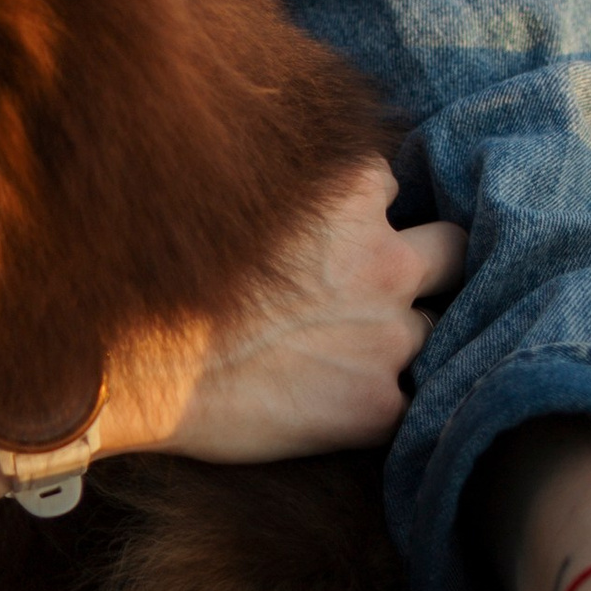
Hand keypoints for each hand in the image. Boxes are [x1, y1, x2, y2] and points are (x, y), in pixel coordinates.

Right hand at [117, 156, 463, 462]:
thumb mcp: (226, 192)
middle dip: (431, 261)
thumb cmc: (160, 276)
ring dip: (405, 335)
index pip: (388, 184)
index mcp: (347, 193)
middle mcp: (383, 261)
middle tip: (383, 284)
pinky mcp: (379, 406)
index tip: (338, 232)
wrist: (138, 370)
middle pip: (452, 248)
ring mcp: (389, 337)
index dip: (365, 212)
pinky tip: (341, 402)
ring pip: (438, 329)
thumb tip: (288, 184)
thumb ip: (282, 185)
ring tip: (353, 351)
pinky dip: (385, 401)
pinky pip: (413, 402)